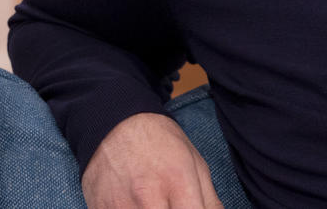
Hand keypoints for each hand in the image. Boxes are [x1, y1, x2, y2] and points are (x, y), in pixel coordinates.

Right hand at [82, 112, 222, 207]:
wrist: (117, 126)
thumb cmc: (161, 144)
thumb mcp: (195, 164)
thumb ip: (210, 201)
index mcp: (178, 182)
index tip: (192, 208)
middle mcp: (147, 196)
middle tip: (172, 205)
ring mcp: (120, 206)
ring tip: (154, 202)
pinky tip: (134, 204)